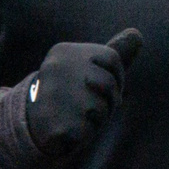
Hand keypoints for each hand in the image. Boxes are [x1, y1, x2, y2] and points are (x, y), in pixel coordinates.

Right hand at [23, 29, 140, 157]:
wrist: (30, 124)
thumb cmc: (68, 94)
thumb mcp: (86, 70)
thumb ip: (111, 55)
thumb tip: (138, 34)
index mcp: (65, 51)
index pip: (112, 58)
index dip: (117, 77)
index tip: (106, 87)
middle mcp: (57, 68)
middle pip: (109, 83)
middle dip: (109, 99)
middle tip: (90, 105)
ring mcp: (55, 95)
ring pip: (101, 108)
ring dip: (96, 118)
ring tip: (76, 116)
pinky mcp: (56, 123)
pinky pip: (89, 129)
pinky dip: (83, 134)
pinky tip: (68, 129)